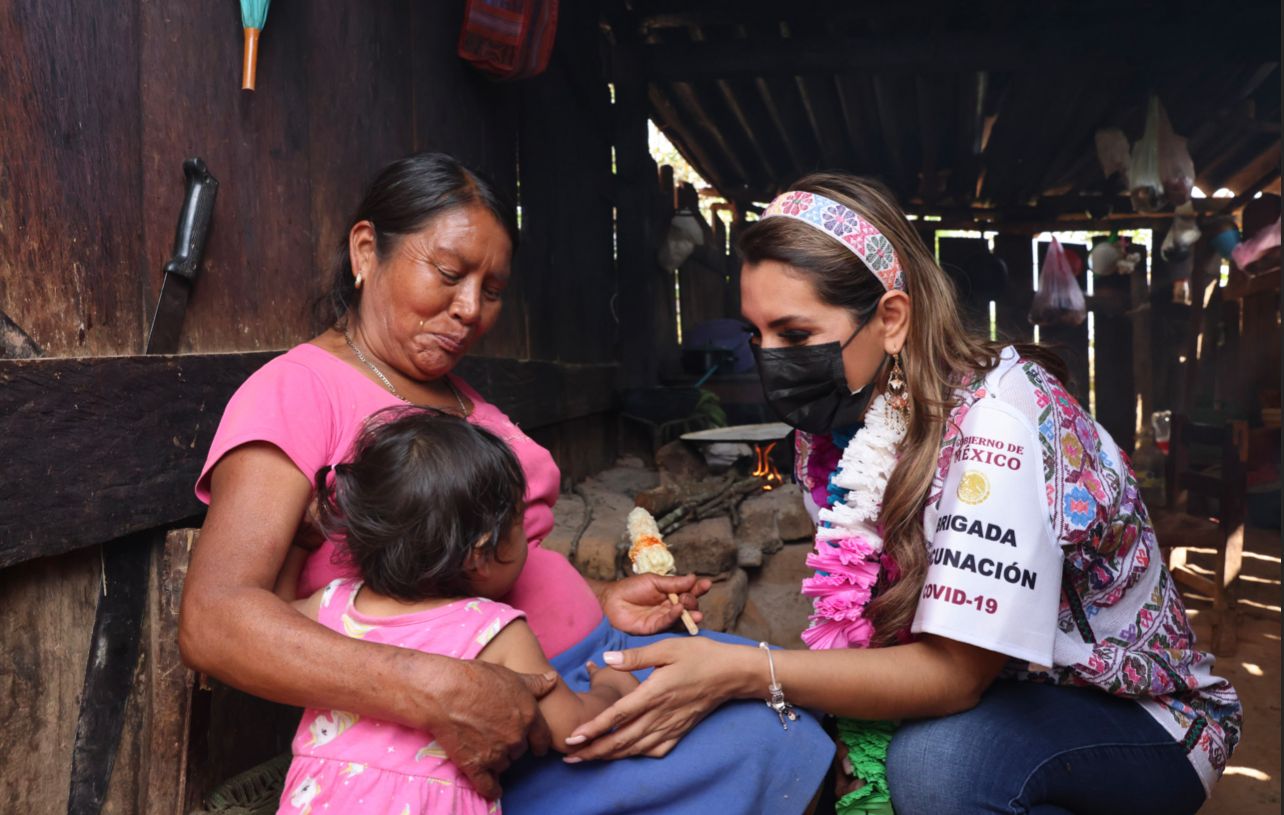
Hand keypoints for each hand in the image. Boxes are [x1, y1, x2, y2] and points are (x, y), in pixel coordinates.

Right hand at [427, 658, 557, 798]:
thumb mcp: (512, 676)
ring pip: (504, 765)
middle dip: (511, 746)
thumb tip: (553, 679)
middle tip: (496, 735)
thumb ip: (535, 683)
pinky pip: (489, 785)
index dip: (539, 743)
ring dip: (498, 760)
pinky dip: (491, 788)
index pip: (542, 738)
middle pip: (520, 751)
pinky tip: (493, 788)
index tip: (537, 748)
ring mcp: (497, 753)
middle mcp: (516, 738)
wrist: (445, 692)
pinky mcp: (476, 765)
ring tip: (484, 747)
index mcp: (529, 716)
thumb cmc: (478, 679)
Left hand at [564, 636, 744, 760]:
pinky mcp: (679, 732)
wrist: (732, 673)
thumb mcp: (668, 647)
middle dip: (593, 750)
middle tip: (568, 757)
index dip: (593, 728)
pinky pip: (654, 750)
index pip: (618, 715)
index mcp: (655, 692)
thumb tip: (606, 658)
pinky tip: (624, 755)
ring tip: (586, 759)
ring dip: (609, 755)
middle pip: (621, 739)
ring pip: (635, 748)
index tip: (573, 738)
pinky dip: (635, 755)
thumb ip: (636, 655)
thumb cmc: (700, 655)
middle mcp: (661, 714)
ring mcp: (671, 726)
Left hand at [598, 573, 710, 634]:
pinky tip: (679, 610)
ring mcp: (663, 618)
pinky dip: (675, 616)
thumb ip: (673, 583)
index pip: (688, 591)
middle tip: (689, 597)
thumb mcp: (653, 581)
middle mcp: (670, 607)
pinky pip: (668, 623)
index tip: (707, 584)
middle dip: (692, 601)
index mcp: (671, 593)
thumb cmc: (631, 588)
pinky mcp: (655, 628)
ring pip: (682, 617)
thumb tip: (693, 578)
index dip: (698, 588)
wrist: (611, 601)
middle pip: (688, 605)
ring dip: (690, 614)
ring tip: (696, 612)